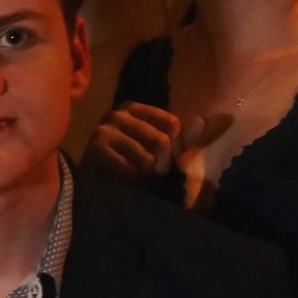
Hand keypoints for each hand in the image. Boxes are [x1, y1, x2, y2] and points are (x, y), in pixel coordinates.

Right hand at [85, 103, 208, 188]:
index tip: (170, 160)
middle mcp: (117, 114)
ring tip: (140, 178)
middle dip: (163, 164)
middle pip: (160, 140)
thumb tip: (202, 120)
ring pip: (146, 157)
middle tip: (156, 175)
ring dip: (148, 175)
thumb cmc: (133, 164)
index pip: (171, 124)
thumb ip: (184, 137)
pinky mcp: (96, 149)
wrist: (97, 189)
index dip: (177, 147)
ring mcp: (104, 130)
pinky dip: (133, 180)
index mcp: (133, 108)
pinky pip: (130, 169)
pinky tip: (125, 181)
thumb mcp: (164, 150)